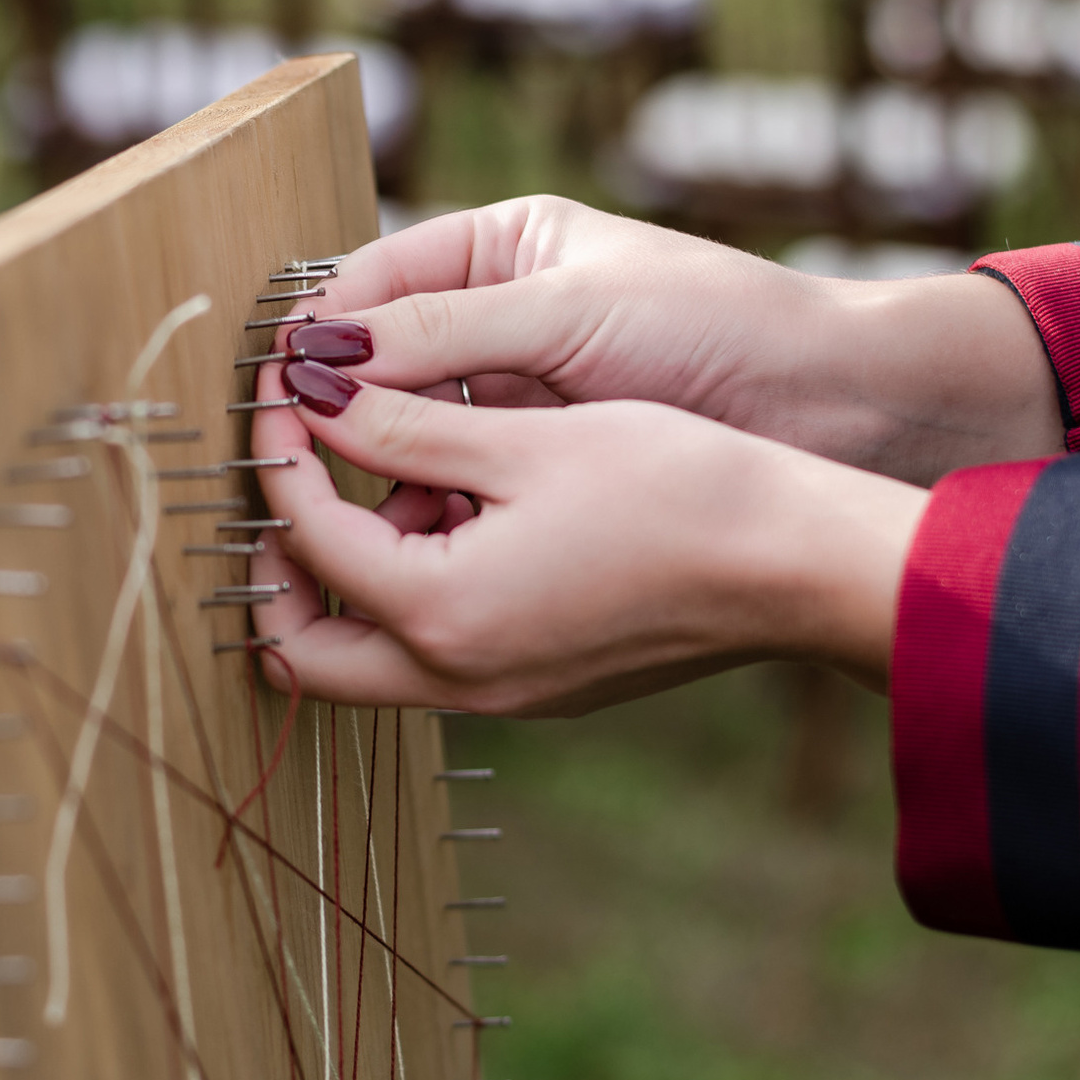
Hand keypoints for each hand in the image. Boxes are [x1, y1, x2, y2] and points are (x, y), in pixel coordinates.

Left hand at [239, 362, 930, 714]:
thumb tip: (307, 397)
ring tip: (410, 471)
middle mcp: (458, 679)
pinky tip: (475, 506)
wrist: (797, 563)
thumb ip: (398, 426)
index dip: (282, 448)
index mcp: (439, 615)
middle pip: (304, 650)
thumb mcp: (523, 441)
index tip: (290, 384)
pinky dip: (425, 588)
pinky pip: (442, 651)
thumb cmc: (678, 490)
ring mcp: (502, 695)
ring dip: (361, 569)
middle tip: (299, 473)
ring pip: (371, 656)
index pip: (304, 535)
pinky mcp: (543, 686)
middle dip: (282, 560)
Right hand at [306, 196, 1063, 485]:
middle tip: (284, 458)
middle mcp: (499, 316)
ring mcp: (522, 391)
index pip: (372, 280)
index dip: (318, 332)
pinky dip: (434, 507)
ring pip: (415, 430)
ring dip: (383, 467)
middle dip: (339, 408)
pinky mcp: (549, 460)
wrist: (835, 405)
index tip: (273, 383)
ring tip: (343, 509)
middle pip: (382, 362)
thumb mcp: (568, 315)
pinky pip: (463, 482)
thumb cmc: (716, 326)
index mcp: (503, 245)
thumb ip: (440, 333)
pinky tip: (413, 537)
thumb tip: (317, 356)